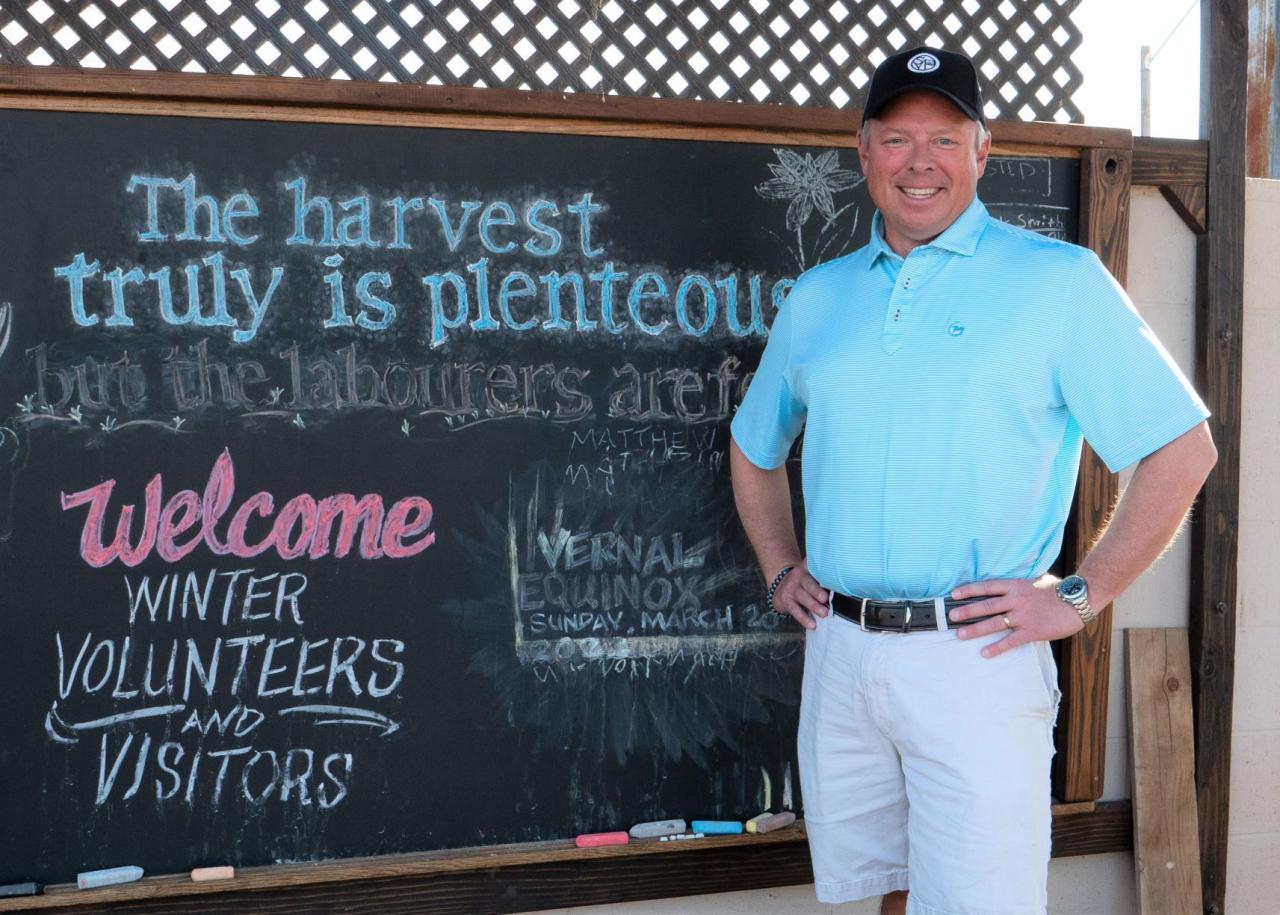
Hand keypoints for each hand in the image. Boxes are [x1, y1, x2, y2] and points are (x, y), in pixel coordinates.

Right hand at [770, 560, 829, 630]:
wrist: (780, 586)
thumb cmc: (803, 583)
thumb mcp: (811, 575)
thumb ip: (824, 580)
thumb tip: (845, 591)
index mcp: (808, 568)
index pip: (817, 571)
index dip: (825, 576)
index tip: (836, 583)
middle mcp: (798, 577)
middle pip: (808, 583)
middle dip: (817, 591)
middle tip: (826, 599)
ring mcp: (791, 589)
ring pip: (802, 597)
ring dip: (813, 606)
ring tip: (824, 614)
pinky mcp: (786, 601)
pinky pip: (795, 610)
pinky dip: (804, 618)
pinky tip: (812, 624)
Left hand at [947, 574, 1083, 657]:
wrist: (1079, 599)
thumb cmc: (1059, 590)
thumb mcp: (1036, 581)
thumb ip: (1020, 586)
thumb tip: (1010, 587)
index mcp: (1015, 586)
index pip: (987, 587)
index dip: (969, 590)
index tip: (954, 594)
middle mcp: (1016, 600)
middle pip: (986, 605)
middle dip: (967, 611)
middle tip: (951, 616)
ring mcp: (1023, 616)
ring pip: (994, 622)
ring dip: (975, 629)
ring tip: (960, 634)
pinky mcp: (1032, 630)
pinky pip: (1011, 640)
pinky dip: (997, 647)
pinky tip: (985, 653)